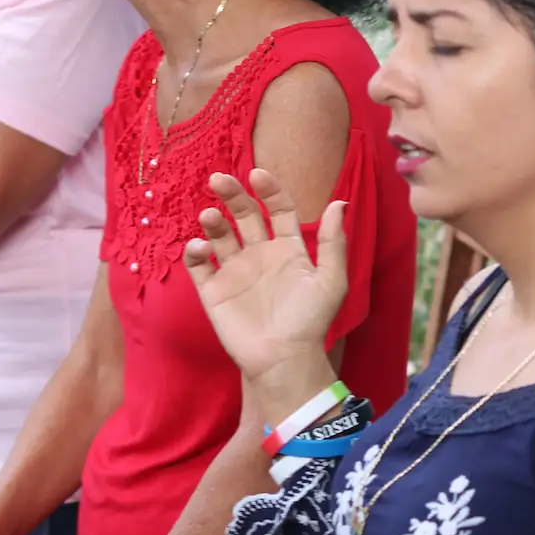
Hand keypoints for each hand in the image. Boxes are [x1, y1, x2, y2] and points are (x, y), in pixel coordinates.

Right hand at [184, 169, 345, 390]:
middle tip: (219, 179)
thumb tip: (340, 202)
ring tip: (209, 215)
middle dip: (233, 195)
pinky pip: (199, 266)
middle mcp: (261, 255)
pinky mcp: (214, 291)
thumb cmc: (310, 321)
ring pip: (220, 235)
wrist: (284, 359)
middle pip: (244, 214)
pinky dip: (195, 252)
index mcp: (289, 249)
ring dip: (213, 220)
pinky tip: (200, 246)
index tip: (258, 175)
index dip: (269, 190)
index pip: (278, 209)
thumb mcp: (331, 280)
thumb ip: (333, 242)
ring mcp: (236, 272)